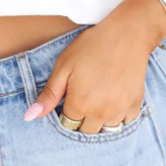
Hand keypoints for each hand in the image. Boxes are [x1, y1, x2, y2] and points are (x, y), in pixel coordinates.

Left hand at [22, 21, 151, 132]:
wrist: (127, 34)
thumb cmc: (92, 46)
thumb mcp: (64, 66)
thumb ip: (49, 95)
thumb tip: (30, 117)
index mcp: (79, 105)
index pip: (67, 124)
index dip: (65, 112)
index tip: (68, 99)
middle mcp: (100, 113)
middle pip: (86, 131)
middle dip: (81, 120)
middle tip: (83, 99)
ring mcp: (120, 110)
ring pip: (106, 130)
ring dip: (99, 121)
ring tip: (97, 100)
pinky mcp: (136, 104)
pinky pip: (125, 122)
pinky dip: (118, 117)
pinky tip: (113, 100)